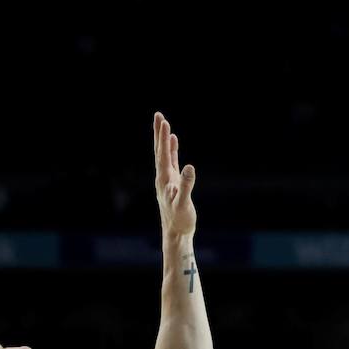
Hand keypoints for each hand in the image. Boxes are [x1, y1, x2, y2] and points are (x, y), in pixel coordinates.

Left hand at [153, 112, 196, 237]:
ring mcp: (167, 179)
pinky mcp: (173, 183)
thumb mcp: (184, 204)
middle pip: (160, 150)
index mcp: (164, 180)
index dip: (163, 138)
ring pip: (164, 154)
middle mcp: (162, 177)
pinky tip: (174, 141)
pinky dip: (172, 150)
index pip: (163, 154)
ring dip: (164, 139)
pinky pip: (171, 161)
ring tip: (164, 123)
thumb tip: (190, 167)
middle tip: (158, 115)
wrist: (176, 234)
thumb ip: (186, 186)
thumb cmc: (180, 220)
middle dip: (159, 132)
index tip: (164, 121)